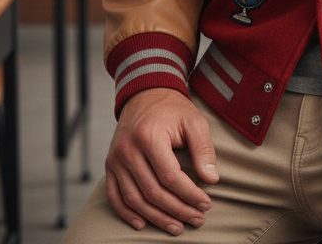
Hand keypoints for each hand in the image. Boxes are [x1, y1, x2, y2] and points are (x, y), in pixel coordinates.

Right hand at [104, 87, 219, 234]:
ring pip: (134, 199)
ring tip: (177, 226)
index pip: (170, 176)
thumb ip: (203, 149)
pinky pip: (114, 196)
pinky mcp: (110, 165)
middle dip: (177, 210)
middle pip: (152, 192)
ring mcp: (116, 158)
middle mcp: (128, 149)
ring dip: (156, 217)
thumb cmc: (173, 110)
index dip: (189, 194)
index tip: (206, 203)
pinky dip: (127, 213)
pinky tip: (143, 224)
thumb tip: (211, 179)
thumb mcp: (194, 121)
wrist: (145, 95)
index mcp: (150, 136)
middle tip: (197, 220)